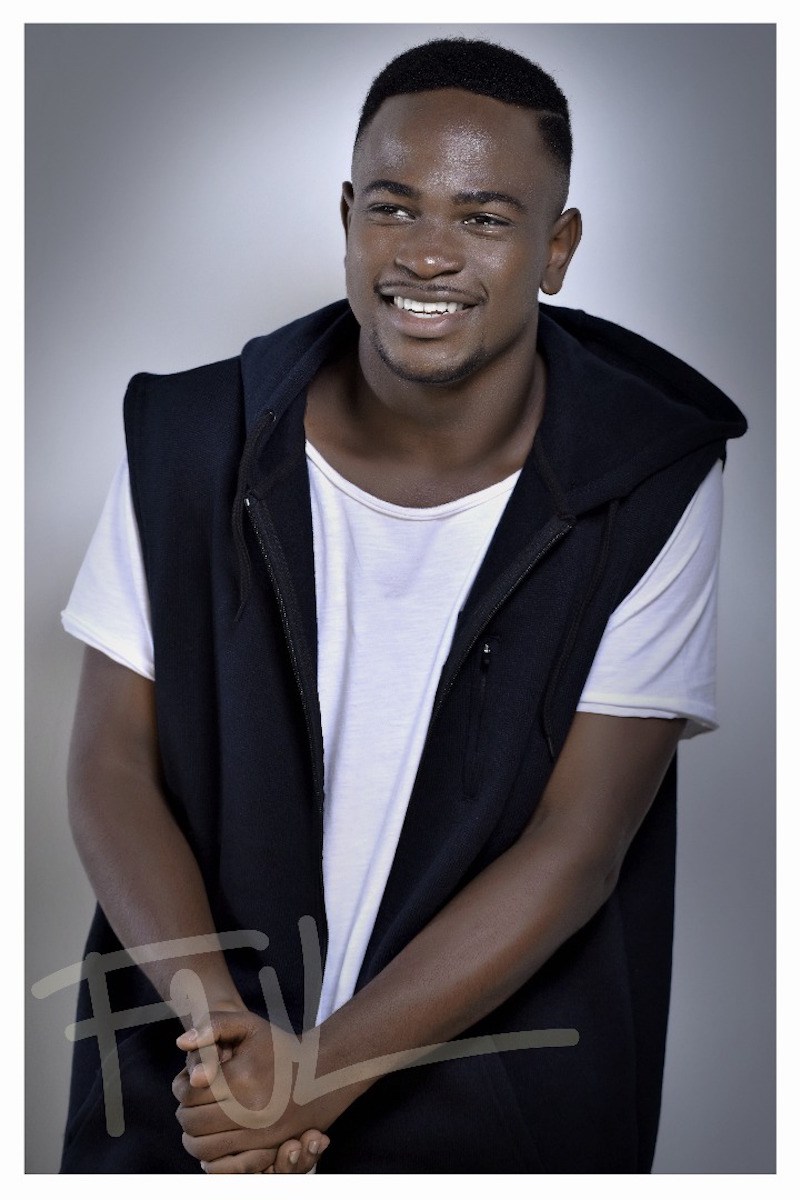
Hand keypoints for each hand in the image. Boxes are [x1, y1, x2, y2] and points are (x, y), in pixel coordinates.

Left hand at [172, 1010, 348, 1167]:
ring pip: (204, 1148)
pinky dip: (210, 1159)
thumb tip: (180, 1044)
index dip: (181, 1088)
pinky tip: (211, 1142)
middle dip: (184, 1113)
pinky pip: (225, 1166)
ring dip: (193, 1137)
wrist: (319, 1073)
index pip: (190, 1094)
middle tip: (189, 1104)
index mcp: (241, 1079)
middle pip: (194, 1123)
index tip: (186, 1082)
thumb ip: (213, 1026)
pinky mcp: (266, 1151)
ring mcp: (259, 1135)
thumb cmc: (278, 1047)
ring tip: (197, 1121)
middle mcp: (250, 1111)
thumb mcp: (248, 1024)